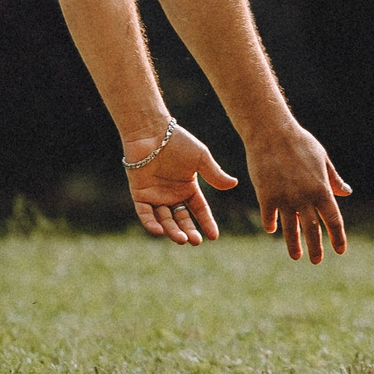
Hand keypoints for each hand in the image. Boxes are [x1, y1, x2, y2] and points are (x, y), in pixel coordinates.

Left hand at [124, 126, 239, 244]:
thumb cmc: (178, 141)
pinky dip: (151, 224)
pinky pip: (145, 214)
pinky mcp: (140, 194)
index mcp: (188, 188)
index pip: (200, 210)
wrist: (152, 132)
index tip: (214, 236)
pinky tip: (160, 231)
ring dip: (172, 231)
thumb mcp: (201, 158)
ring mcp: (156, 196)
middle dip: (189, 231)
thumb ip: (215, 173)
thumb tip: (234, 184)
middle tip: (195, 241)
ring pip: (164, 220)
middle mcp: (172, 195)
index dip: (207, 223)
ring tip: (181, 239)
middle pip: (182, 219)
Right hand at [244, 122, 351, 262]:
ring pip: (291, 229)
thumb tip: (346, 192)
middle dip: (316, 247)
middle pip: (313, 230)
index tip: (340, 250)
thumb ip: (333, 179)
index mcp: (322, 189)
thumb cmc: (299, 143)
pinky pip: (270, 217)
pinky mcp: (266, 196)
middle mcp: (304, 198)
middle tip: (317, 261)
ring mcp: (285, 198)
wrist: (271, 132)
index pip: (333, 219)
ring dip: (294, 244)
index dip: (338, 236)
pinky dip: (271, 225)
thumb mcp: (322, 159)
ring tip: (297, 256)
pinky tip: (272, 229)